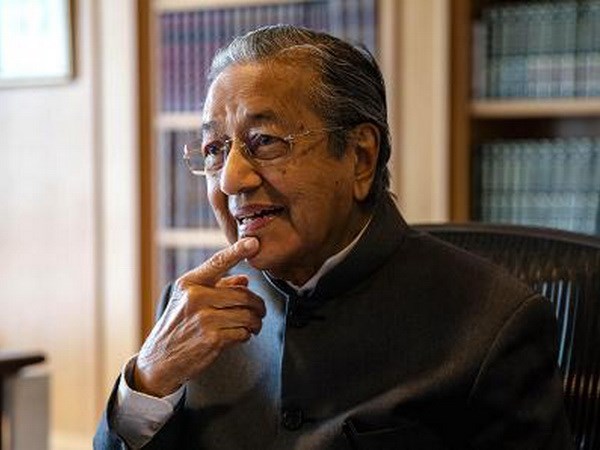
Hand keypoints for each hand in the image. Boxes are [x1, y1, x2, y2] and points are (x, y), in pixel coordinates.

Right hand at [133, 237, 263, 396]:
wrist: (160, 361)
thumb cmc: (178, 327)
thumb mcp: (189, 301)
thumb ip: (217, 287)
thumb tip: (244, 280)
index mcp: (190, 283)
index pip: (218, 262)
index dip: (238, 250)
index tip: (254, 242)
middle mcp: (196, 297)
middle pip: (243, 294)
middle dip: (257, 304)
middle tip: (260, 311)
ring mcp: (204, 319)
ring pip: (247, 314)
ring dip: (256, 322)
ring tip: (253, 325)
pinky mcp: (212, 339)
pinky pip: (243, 332)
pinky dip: (247, 334)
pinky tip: (241, 335)